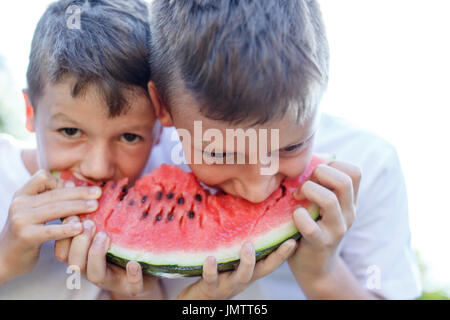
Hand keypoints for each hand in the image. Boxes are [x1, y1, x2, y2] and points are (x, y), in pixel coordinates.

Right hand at [0, 170, 99, 283]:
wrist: (5, 258)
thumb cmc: (27, 232)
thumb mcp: (34, 211)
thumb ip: (50, 198)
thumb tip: (72, 184)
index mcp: (22, 194)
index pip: (43, 177)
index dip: (61, 180)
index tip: (78, 186)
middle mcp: (19, 204)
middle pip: (55, 193)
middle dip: (79, 193)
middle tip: (98, 193)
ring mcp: (21, 220)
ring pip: (55, 209)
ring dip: (78, 206)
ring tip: (94, 207)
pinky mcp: (25, 236)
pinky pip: (51, 230)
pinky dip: (67, 228)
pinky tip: (80, 227)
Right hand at [54, 217, 161, 298]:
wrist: (147, 273)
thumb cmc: (122, 249)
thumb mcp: (108, 231)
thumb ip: (96, 216)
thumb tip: (88, 185)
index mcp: (84, 257)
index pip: (62, 251)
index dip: (63, 234)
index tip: (72, 214)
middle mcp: (93, 270)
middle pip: (74, 263)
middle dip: (78, 243)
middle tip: (89, 224)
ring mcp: (112, 280)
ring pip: (95, 275)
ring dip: (96, 255)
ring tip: (105, 237)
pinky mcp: (132, 287)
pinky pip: (131, 286)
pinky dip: (132, 275)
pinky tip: (133, 264)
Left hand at [177, 240, 295, 299]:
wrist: (200, 299)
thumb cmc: (218, 274)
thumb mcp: (232, 262)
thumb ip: (240, 245)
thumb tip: (248, 216)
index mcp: (250, 272)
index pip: (271, 263)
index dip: (284, 253)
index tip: (294, 240)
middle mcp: (242, 280)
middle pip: (263, 270)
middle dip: (275, 257)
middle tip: (282, 241)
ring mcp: (228, 284)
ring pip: (242, 276)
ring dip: (247, 262)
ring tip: (248, 245)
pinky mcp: (211, 287)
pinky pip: (211, 279)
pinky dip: (211, 269)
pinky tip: (210, 258)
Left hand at [288, 161, 360, 284]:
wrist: (315, 269)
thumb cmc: (312, 229)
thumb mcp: (323, 207)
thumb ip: (321, 186)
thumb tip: (304, 160)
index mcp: (350, 202)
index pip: (354, 171)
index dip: (333, 166)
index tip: (316, 176)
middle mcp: (348, 214)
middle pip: (344, 180)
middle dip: (319, 174)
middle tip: (304, 186)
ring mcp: (336, 230)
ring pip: (328, 199)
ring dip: (307, 192)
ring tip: (297, 199)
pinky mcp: (320, 244)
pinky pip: (309, 225)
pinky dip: (297, 215)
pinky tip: (294, 216)